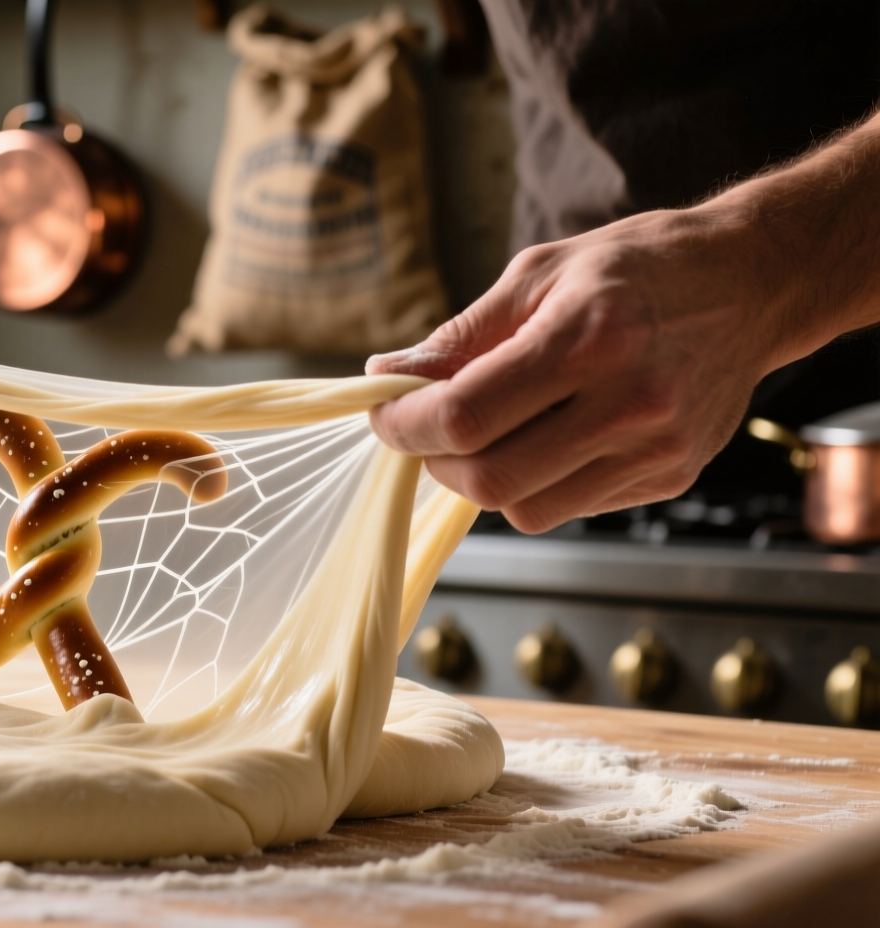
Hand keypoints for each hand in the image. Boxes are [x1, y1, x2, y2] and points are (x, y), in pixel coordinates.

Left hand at [366, 209, 787, 532]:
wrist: (751, 283)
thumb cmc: (636, 268)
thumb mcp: (538, 274)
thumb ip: (460, 336)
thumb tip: (387, 377)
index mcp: (588, 340)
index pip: (466, 415)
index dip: (406, 425)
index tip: (384, 414)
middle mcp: (630, 402)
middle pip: (491, 478)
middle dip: (435, 461)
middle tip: (424, 429)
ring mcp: (657, 449)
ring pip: (527, 509)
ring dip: (481, 479)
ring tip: (481, 434)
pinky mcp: (671, 477)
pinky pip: (570, 507)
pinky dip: (534, 484)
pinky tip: (541, 439)